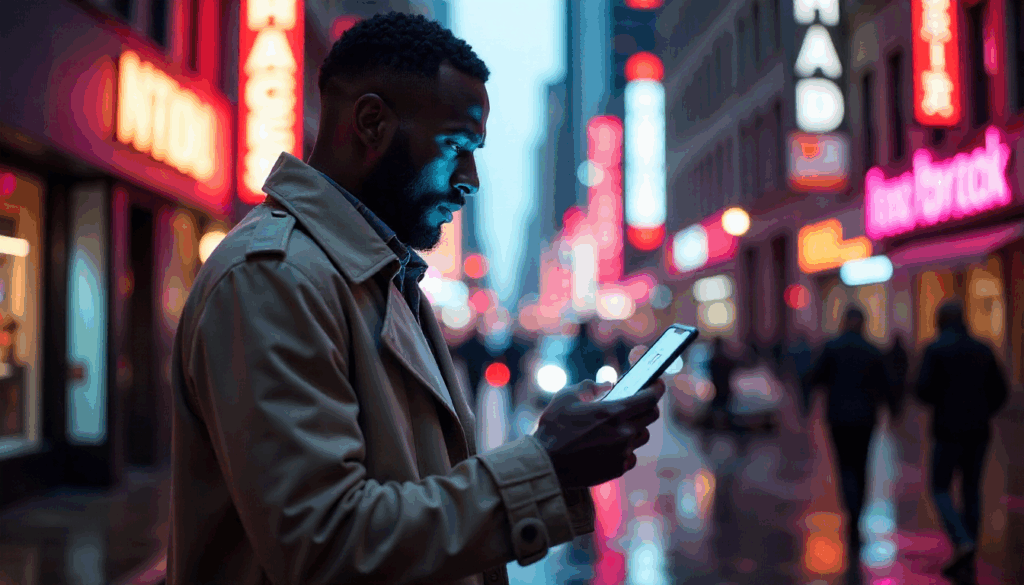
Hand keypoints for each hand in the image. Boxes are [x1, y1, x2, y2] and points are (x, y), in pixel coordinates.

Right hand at [532, 345, 665, 488]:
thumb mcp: (566, 397)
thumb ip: (590, 387)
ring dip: (635, 427)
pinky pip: (631, 455)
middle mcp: (623, 433)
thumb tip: (608, 385)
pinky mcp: (617, 469)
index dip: (657, 388)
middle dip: (647, 405)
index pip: (649, 398)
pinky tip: (609, 445)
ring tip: (617, 424)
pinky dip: (625, 448)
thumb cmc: (553, 428)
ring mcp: (622, 453)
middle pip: (652, 415)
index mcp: (613, 412)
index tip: (657, 383)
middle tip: (636, 401)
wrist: (545, 465)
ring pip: (642, 435)